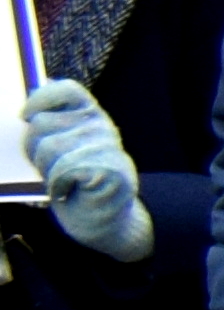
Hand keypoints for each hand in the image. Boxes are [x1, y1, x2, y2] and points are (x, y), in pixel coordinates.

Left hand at [20, 75, 148, 262]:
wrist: (102, 219)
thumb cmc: (74, 183)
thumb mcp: (57, 147)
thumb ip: (49, 123)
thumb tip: (32, 102)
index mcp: (89, 116)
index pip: (66, 90)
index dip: (40, 100)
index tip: (25, 116)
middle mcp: (101, 126)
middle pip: (42, 124)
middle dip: (34, 148)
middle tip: (52, 167)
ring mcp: (109, 147)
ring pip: (50, 147)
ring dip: (46, 170)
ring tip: (62, 180)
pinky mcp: (112, 171)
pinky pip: (65, 169)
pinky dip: (59, 184)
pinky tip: (70, 189)